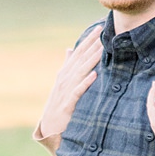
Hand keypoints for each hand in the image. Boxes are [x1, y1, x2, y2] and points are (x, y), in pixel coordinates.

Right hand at [36, 25, 102, 149]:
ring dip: (91, 60)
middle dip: (92, 45)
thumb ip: (67, 66)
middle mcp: (64, 79)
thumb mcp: (62, 83)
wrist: (49, 127)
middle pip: (80, 59)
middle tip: (105, 32)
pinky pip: (77, 92)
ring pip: (80, 72)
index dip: (88, 40)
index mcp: (65, 73)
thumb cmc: (58, 103)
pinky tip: (94, 75)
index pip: (78, 52)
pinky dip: (85, 83)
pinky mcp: (67, 104)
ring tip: (103, 48)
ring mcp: (65, 91)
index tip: (99, 28)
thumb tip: (69, 49)